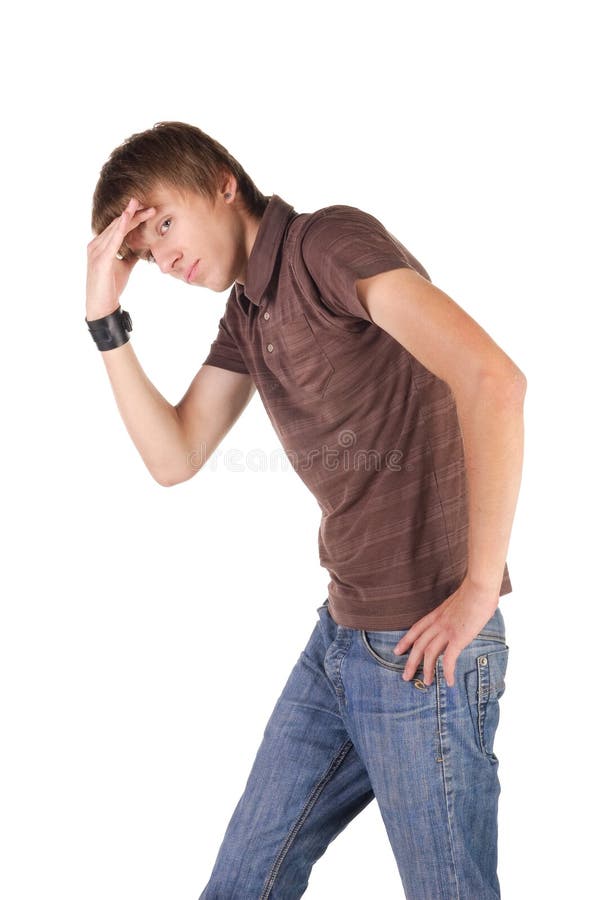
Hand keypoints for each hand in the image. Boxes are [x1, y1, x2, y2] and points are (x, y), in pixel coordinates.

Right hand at [86, 197, 154, 320]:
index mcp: (101, 245)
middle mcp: (96, 244)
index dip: (133, 218)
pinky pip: (112, 240)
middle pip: (117, 225)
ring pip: (115, 229)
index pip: (118, 227)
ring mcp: (97, 251)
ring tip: (140, 205)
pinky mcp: (101, 259)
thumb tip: (142, 248)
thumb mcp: (124, 267)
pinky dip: (120, 228)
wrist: (102, 306)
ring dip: (129, 217)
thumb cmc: (111, 287)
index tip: (148, 211)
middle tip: (148, 204)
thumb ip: (130, 255)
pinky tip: (127, 218)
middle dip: (133, 214)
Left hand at [393, 577, 498, 686]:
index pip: (416, 629)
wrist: (480, 587)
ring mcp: (446, 631)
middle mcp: (438, 623)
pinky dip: (448, 672)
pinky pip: (449, 660)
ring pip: (429, 654)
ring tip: (426, 683)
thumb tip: (460, 617)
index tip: (397, 651)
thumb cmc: (475, 591)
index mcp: (437, 614)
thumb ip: (454, 612)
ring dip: (427, 670)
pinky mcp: (458, 638)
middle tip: (405, 676)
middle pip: (418, 645)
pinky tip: (449, 682)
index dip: (405, 641)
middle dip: (410, 662)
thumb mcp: (458, 602)